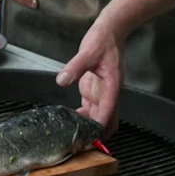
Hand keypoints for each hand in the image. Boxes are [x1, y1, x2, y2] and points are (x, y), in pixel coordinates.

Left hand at [55, 21, 123, 136]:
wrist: (110, 31)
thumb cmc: (103, 41)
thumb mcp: (88, 52)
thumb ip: (75, 67)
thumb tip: (62, 79)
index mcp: (112, 86)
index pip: (108, 112)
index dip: (100, 126)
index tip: (90, 137)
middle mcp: (109, 93)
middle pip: (108, 121)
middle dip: (98, 134)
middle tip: (82, 143)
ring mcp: (101, 93)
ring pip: (99, 118)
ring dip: (90, 128)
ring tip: (74, 137)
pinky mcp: (93, 90)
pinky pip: (90, 109)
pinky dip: (83, 118)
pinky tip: (71, 121)